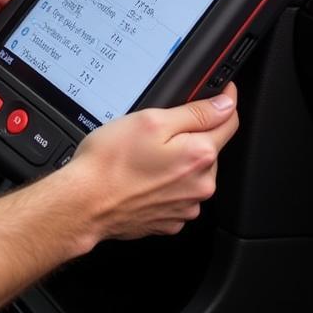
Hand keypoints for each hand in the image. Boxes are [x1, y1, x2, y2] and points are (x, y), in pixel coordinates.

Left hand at [0, 0, 31, 143]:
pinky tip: (8, 95)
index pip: (25, 15)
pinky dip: (18, 102)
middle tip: (35, 42)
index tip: (59, 6)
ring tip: (9, 70)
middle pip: (35, 47)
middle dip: (41, 46)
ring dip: (29, 76)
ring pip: (32, 79)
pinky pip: (18, 106)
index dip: (41, 11)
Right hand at [66, 82, 238, 243]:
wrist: (84, 203)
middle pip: (208, 148)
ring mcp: (185, 206)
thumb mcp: (151, 121)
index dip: (224, 102)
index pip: (228, 122)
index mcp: (199, 156)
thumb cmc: (110, 162)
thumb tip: (226, 105)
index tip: (221, 92)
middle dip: (190, 135)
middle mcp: (200, 185)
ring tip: (141, 157)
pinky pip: (175, 194)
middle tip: (156, 130)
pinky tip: (140, 177)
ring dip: (176, 162)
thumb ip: (195, 112)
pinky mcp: (169, 220)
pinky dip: (164, 184)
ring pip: (191, 172)